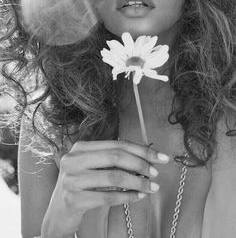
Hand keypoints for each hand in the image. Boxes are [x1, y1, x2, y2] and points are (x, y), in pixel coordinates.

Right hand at [41, 139, 168, 237]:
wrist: (57, 214)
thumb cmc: (80, 187)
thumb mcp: (92, 168)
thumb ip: (112, 160)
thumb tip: (146, 157)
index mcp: (80, 147)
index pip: (117, 144)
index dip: (141, 149)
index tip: (160, 157)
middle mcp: (74, 160)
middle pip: (115, 156)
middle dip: (140, 164)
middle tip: (155, 173)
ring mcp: (72, 179)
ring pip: (114, 177)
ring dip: (137, 182)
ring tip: (151, 187)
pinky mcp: (74, 199)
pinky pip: (108, 197)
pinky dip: (127, 197)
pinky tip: (138, 197)